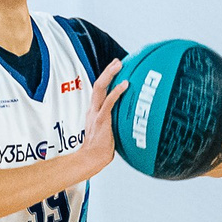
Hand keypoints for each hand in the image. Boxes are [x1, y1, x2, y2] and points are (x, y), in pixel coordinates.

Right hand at [76, 57, 125, 176]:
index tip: (114, 69)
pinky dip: (117, 92)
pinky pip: (109, 102)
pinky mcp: (101, 120)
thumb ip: (116, 123)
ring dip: (109, 75)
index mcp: (94, 112)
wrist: (91, 159)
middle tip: (117, 62)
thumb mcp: (109, 132)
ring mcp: (96, 114)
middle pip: (98, 85)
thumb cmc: (100, 150)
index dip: (106, 78)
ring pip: (100, 89)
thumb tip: (130, 122)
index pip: (99, 91)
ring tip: (119, 65)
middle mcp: (93, 110)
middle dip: (107, 71)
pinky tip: (125, 84)